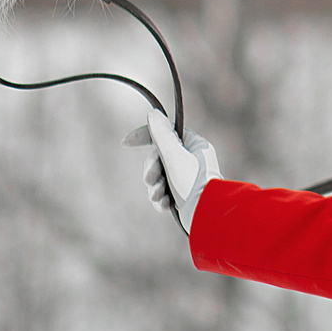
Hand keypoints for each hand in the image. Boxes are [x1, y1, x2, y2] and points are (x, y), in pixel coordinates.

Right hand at [124, 109, 219, 231]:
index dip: (144, 136)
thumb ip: (162, 135)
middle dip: (151, 170)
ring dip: (155, 187)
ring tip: (160, 196)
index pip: (166, 132)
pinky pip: (163, 193)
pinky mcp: (183, 196)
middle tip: (151, 179)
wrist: (206, 216)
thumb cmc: (192, 183)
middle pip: (158, 158)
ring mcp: (186, 178)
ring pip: (158, 177)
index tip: (125, 143)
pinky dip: (161, 199)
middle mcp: (191, 159)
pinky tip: (166, 205)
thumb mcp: (174, 156)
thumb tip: (154, 114)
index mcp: (194, 145)